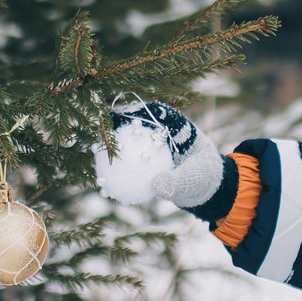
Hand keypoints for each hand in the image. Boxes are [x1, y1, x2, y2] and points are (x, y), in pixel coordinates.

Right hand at [94, 100, 226, 208]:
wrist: (205, 191)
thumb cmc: (203, 180)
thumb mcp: (193, 181)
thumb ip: (177, 182)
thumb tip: (157, 185)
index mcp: (181, 127)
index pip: (160, 113)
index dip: (141, 109)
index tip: (126, 115)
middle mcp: (165, 131)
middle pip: (141, 120)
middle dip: (120, 120)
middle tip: (103, 129)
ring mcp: (155, 143)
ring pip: (132, 137)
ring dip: (115, 140)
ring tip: (96, 148)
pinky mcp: (147, 157)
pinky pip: (130, 158)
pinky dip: (118, 163)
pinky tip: (103, 174)